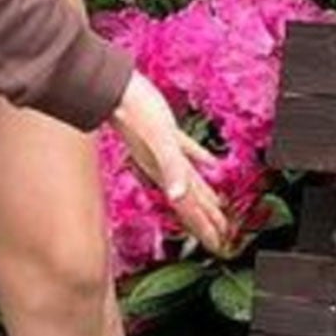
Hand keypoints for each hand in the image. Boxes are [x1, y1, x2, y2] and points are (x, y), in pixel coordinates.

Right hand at [109, 70, 237, 255]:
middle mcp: (164, 168)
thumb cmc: (136, 111)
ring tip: (218, 210)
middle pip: (191, 202)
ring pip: (190, 182)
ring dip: (205, 198)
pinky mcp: (166, 133)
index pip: (190, 208)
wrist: (113, 89)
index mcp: (166, 173)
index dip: (205, 227)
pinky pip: (188, 154)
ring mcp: (164, 152)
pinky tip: (211, 163)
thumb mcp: (159, 139)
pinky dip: (201, 161)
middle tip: (222, 238)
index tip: (218, 245)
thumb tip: (178, 196)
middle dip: (206, 221)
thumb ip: (171, 168)